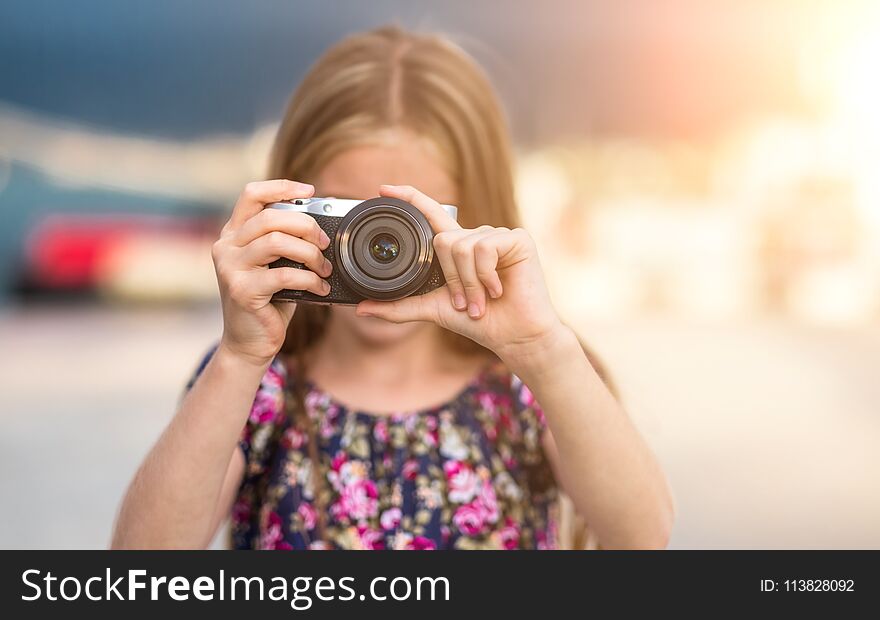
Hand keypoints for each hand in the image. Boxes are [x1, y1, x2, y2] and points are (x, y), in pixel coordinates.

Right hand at [212, 180, 332, 365]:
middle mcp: (226, 246)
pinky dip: (309, 280)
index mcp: (233, 234)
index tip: (310, 191)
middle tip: (326, 244)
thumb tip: (322, 226)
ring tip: (325, 269)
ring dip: (310, 254)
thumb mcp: (274, 265)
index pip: (252, 194)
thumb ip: (286, 243)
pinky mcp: (241, 290)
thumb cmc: (268, 301)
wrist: (249, 343)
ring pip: (276, 241)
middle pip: (270, 217)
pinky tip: (320, 289)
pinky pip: (283, 275)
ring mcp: (229, 268)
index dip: (282, 187)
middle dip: (306, 226)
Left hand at [356, 185, 567, 370]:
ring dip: (468, 282)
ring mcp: (498, 235)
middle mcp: (477, 236)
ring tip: (482, 300)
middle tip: (465, 302)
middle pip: (442, 239)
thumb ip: (399, 307)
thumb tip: (361, 308)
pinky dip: (485, 275)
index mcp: (458, 248)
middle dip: (451, 278)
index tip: (383, 189)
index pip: (431, 214)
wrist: (514, 335)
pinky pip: (483, 248)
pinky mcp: (517, 239)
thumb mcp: (434, 310)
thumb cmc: (480, 322)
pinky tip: (498, 289)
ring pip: (461, 245)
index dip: (409, 199)